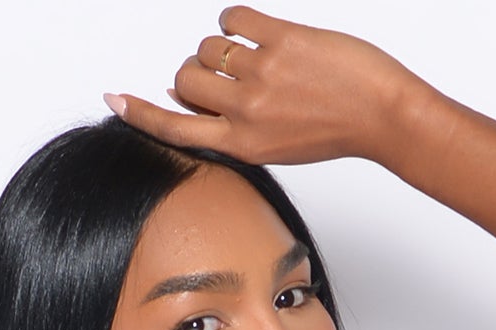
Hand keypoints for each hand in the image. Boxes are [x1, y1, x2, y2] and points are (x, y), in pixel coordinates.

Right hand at [105, 5, 418, 166]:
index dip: (139, 112)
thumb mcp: (274, 145)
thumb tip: (195, 93)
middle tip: (226, 76)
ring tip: (254, 57)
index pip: (174, 128)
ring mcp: (261, 75)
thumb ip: (233, 125)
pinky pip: (233, 17)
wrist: (381, 116)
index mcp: (241, 146)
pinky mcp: (280, 41)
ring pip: (207, 46)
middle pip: (183, 78)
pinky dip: (236, 19)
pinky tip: (256, 31)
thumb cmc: (333, 130)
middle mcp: (245, 113)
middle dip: (195, 72)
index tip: (114, 97)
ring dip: (221, 46)